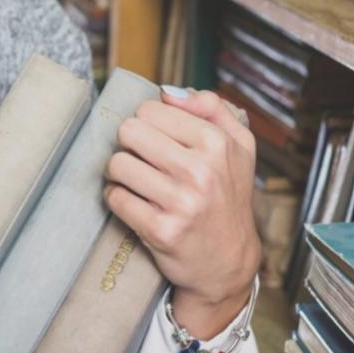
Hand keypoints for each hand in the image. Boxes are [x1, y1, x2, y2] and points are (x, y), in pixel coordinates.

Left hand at [104, 87, 260, 337]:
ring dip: (120, 173)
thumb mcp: (238, 146)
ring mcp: (181, 203)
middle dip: (130, 145)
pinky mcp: (161, 231)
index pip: (150, 110)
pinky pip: (115, 198)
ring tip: (137, 182)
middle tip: (142, 161)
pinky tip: (134, 203)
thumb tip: (168, 92)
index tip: (155, 141)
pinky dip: (117, 198)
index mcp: (217, 143)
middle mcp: (201, 171)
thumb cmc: (228, 196)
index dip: (147, 124)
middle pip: (128, 132)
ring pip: (116, 164)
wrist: (228, 260)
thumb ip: (212, 107)